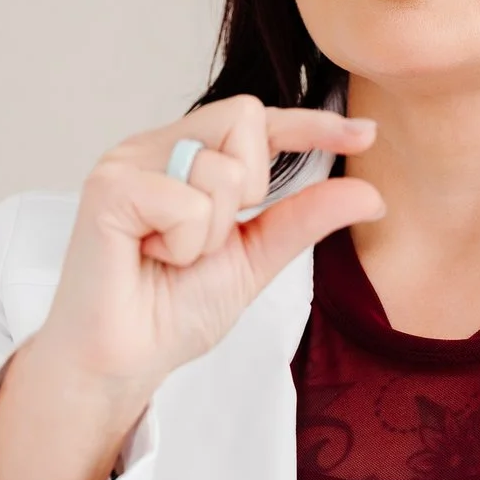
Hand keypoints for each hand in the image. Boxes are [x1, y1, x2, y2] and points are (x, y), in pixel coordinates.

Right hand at [32, 95, 381, 411]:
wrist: (125, 362)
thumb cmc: (172, 311)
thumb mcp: (256, 259)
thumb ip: (305, 219)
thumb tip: (372, 194)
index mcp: (189, 157)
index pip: (258, 121)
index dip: (312, 123)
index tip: (364, 134)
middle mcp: (157, 147)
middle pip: (244, 117)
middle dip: (249, 188)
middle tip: (209, 238)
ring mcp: (128, 161)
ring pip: (220, 167)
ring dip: (212, 232)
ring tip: (173, 255)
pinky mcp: (107, 187)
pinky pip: (184, 200)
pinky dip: (183, 243)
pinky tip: (150, 257)